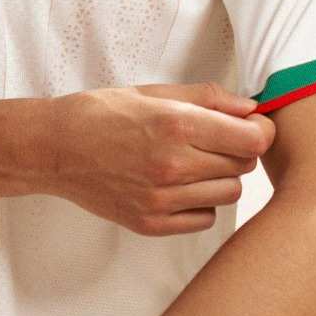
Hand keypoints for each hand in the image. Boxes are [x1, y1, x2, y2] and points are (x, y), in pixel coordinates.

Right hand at [52, 80, 273, 234]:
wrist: (55, 148)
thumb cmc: (103, 114)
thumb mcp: (155, 93)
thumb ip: (209, 98)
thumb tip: (252, 109)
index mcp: (178, 124)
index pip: (253, 139)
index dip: (260, 131)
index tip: (251, 127)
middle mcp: (173, 164)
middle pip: (243, 166)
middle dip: (237, 151)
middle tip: (214, 142)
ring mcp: (162, 198)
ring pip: (229, 194)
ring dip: (220, 179)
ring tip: (193, 164)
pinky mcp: (151, 223)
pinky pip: (204, 218)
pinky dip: (200, 204)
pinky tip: (180, 187)